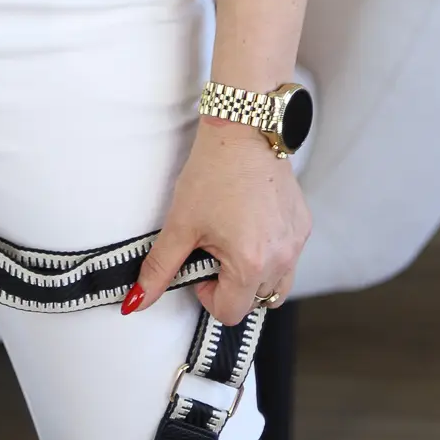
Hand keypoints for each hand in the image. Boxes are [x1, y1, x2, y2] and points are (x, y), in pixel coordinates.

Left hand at [123, 119, 310, 326]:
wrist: (244, 126)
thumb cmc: (213, 171)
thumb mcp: (180, 222)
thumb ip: (158, 268)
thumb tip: (136, 302)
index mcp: (250, 264)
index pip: (230, 312)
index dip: (208, 294)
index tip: (199, 263)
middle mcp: (281, 259)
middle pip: (255, 302)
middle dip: (232, 285)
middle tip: (215, 248)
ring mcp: (297, 243)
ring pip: (276, 284)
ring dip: (254, 275)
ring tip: (234, 238)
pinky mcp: (304, 225)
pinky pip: (289, 257)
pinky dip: (270, 252)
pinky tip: (251, 222)